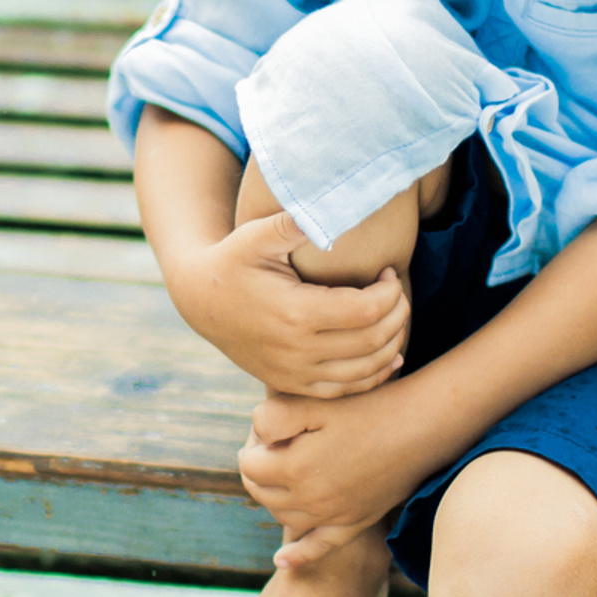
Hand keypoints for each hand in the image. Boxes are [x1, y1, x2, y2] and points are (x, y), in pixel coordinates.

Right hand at [173, 211, 408, 397]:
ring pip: (364, 371)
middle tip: (397, 292)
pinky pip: (343, 391)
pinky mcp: (290, 384)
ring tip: (394, 318)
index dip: (391, 291)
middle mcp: (297, 349)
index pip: (367, 310)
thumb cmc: (232, 260)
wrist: (199, 301)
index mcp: (295, 312)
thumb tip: (331, 205)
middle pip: (373, 341)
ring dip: (391, 345)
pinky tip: (387, 356)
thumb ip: (294, 222)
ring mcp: (294, 372)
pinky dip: (372, 376)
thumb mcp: (256, 235)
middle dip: (397, 315)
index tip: (389, 271)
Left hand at [239, 382, 430, 565]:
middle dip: (259, 469)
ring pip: (283, 516)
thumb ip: (273, 416)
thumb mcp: (315, 402)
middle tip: (274, 444)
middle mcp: (310, 501)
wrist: (422, 427)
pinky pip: (319, 547)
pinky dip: (298, 554)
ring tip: (283, 471)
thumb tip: (255, 437)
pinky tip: (282, 560)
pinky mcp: (355, 522)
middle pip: (261, 492)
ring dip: (274, 496)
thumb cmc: (368, 407)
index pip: (248, 465)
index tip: (269, 429)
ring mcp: (333, 516)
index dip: (253, 443)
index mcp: (295, 470)